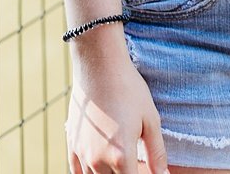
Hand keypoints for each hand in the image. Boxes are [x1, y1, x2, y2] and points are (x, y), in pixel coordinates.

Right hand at [65, 58, 167, 173]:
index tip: (148, 168)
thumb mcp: (150, 119)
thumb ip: (157, 153)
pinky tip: (100, 164)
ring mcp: (82, 153)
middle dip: (128, 173)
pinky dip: (90, 173)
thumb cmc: (128, 89)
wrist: (99, 65)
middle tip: (137, 162)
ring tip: (121, 158)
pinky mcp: (72, 144)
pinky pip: (78, 172)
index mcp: (121, 157)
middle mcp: (98, 160)